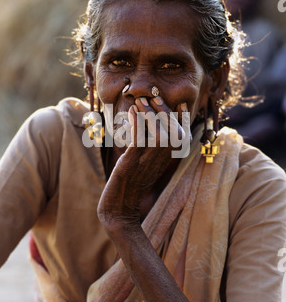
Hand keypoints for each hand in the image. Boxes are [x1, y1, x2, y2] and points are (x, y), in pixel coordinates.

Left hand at [97, 96, 186, 232]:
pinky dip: (136, 123)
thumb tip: (156, 124)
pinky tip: (133, 113)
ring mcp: (148, 161)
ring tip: (140, 101)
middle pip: (171, 130)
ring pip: (157, 132)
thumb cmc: (132, 181)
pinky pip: (138, 139)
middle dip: (162, 110)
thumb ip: (155, 145)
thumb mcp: (147, 162)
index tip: (180, 104)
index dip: (182, 119)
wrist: (119, 205)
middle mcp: (162, 160)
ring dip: (149, 114)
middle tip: (152, 96)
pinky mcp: (132, 162)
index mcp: (168, 159)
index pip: (182, 134)